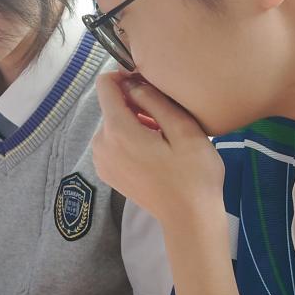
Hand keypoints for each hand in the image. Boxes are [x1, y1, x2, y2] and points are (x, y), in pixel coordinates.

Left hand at [92, 71, 224, 229]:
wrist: (188, 218)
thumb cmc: (193, 173)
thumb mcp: (183, 129)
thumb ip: (155, 100)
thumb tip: (133, 82)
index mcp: (118, 130)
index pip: (105, 85)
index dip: (124, 76)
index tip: (148, 83)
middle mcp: (101, 144)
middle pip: (111, 106)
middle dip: (135, 104)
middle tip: (166, 118)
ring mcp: (101, 160)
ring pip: (113, 124)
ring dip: (134, 122)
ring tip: (163, 136)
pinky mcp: (106, 172)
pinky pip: (113, 142)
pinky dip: (129, 139)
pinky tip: (153, 151)